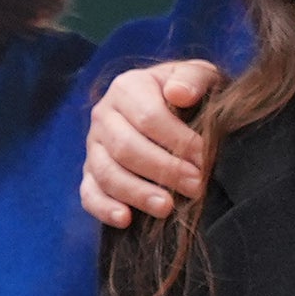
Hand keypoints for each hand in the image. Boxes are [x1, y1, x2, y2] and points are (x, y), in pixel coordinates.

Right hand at [82, 59, 220, 227]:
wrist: (178, 109)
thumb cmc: (191, 94)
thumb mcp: (199, 76)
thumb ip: (193, 77)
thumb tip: (178, 94)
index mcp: (127, 87)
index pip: (148, 117)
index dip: (177, 141)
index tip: (205, 159)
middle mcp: (103, 115)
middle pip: (126, 147)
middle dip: (163, 170)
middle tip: (196, 186)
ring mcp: (94, 146)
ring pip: (107, 173)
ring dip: (137, 193)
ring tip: (167, 208)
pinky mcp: (90, 173)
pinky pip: (89, 193)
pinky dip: (104, 208)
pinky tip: (125, 219)